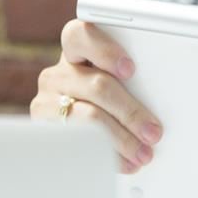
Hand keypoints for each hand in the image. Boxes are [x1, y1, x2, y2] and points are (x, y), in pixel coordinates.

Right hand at [31, 18, 163, 173]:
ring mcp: (48, 99)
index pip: (82, 35)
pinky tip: (122, 162)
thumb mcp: (118, 86)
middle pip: (96, 85)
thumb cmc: (108, 104)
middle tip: (153, 132)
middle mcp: (59, 72)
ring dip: (122, 138)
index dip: (105, 50)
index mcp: (78, 50)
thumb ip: (131, 84)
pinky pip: (77, 141)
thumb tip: (154, 110)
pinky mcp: (43, 127)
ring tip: (142, 154)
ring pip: (89, 116)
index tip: (130, 69)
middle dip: (130, 112)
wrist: (76, 136)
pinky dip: (106, 155)